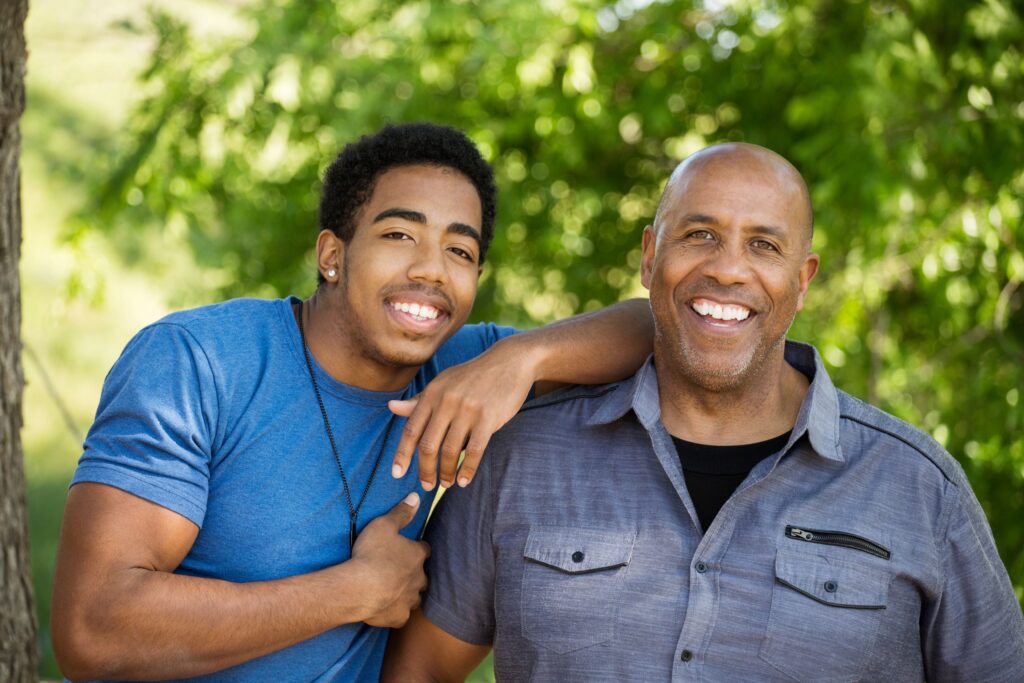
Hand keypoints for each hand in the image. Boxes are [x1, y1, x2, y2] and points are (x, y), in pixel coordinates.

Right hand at [349, 493, 429, 627]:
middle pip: (423, 576)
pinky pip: (401, 616)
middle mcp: (419, 579)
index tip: (410, 548)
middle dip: (414, 574)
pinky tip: (386, 609)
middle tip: (400, 572)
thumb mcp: (383, 525)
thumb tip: (416, 496)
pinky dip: (395, 612)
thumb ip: (401, 512)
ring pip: (414, 598)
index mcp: (417, 556)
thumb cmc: (372, 554)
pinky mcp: (398, 617)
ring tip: (394, 591)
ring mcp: (410, 600)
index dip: (417, 548)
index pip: (424, 550)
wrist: (360, 588)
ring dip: (407, 594)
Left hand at [389, 340, 534, 489]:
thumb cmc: (474, 375)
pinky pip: (474, 450)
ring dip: (446, 473)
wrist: (509, 362)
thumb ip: (419, 400)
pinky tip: (464, 480)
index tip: (397, 474)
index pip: (411, 430)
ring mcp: (467, 410)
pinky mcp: (488, 417)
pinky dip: (467, 469)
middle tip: (427, 485)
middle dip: (425, 470)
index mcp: (432, 393)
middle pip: (428, 445)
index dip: (402, 455)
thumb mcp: (444, 383)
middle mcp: (446, 401)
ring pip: (449, 451)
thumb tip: (391, 408)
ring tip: (447, 483)